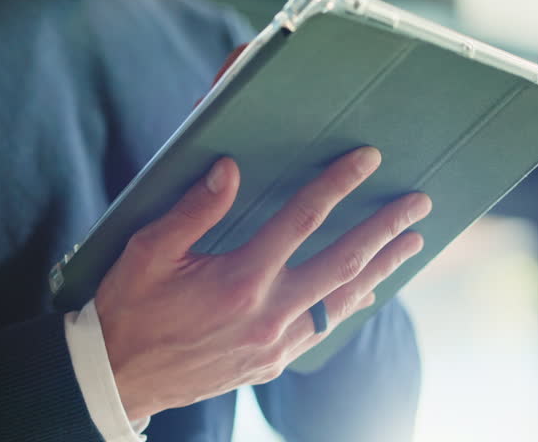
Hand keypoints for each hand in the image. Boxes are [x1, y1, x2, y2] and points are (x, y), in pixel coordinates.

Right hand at [94, 147, 430, 419]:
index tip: (367, 159)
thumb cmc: (129, 307)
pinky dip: (348, 304)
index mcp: (239, 279)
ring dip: (380, 268)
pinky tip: (364, 290)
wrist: (119, 378)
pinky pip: (322, 328)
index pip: (302, 219)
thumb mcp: (149, 251)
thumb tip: (229, 168)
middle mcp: (266, 314)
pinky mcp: (271, 362)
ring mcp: (274, 343)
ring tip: (412, 243)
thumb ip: (194, 210)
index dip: (337, 184)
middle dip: (385, 229)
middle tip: (418, 204)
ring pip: (342, 300)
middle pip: (342, 262)